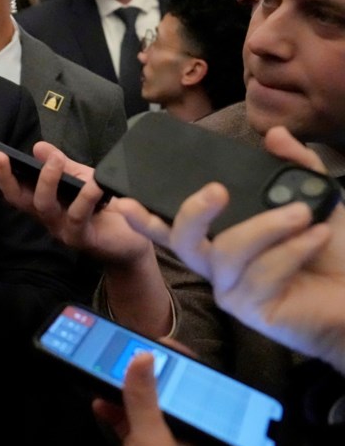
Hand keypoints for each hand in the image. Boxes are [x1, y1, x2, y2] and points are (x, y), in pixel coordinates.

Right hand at [0, 142, 151, 264]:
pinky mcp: (82, 238)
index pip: (15, 187)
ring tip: (55, 160)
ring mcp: (61, 229)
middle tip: (2, 155)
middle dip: (6, 177)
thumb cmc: (104, 208)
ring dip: (47, 180)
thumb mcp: (82, 179)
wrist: (131, 241)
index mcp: (43, 202)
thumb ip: (62, 164)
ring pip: (44, 206)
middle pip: (18, 199)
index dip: (0, 172)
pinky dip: (85, 196)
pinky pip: (78, 216)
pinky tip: (94, 183)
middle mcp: (47, 217)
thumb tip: (38, 147)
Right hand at [93, 352, 208, 445]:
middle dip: (142, 373)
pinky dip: (112, 411)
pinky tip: (99, 404)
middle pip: (161, 392)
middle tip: (123, 352)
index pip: (189, 383)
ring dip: (123, 391)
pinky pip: (124, 423)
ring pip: (141, 406)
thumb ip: (144, 399)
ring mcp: (155, 440)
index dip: (175, 361)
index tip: (155, 341)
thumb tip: (142, 355)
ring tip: (106, 373)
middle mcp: (177, 429)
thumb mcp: (151, 436)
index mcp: (192, 425)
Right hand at [115, 126, 344, 372]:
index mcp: (223, 240)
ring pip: (226, 250)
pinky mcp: (250, 310)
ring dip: (267, 226)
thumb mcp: (316, 201)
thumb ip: (296, 167)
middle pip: (182, 240)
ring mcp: (230, 289)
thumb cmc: (335, 256)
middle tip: (217, 190)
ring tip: (304, 213)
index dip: (144, 217)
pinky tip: (316, 237)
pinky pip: (260, 271)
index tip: (122, 200)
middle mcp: (218, 266)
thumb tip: (274, 135)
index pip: (174, 228)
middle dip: (193, 211)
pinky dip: (292, 249)